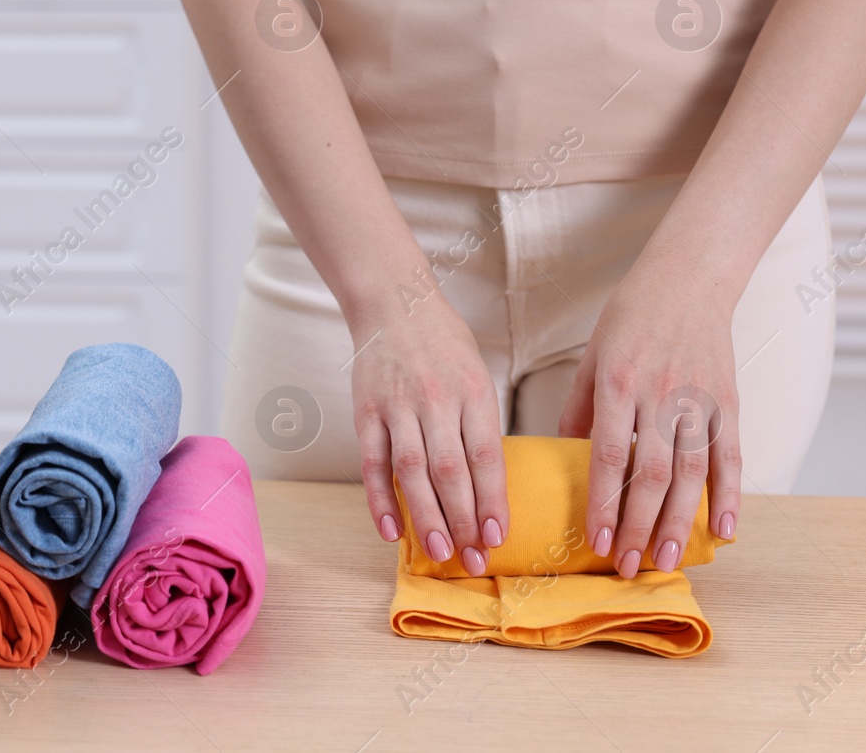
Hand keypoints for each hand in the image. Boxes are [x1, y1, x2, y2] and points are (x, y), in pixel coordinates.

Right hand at [353, 287, 507, 575]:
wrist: (394, 304)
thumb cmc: (443, 344)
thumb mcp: (477, 375)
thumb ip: (481, 425)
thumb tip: (489, 486)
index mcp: (472, 392)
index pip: (485, 456)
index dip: (492, 500)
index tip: (498, 538)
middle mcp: (435, 400)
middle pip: (450, 470)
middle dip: (464, 521)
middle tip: (472, 562)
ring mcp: (397, 406)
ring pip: (412, 471)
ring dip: (426, 517)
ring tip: (439, 553)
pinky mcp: (366, 412)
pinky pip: (373, 463)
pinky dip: (380, 500)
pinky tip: (391, 531)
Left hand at [558, 265, 740, 577]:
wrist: (688, 279)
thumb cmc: (630, 317)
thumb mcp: (593, 357)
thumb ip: (580, 407)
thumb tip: (565, 454)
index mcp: (618, 384)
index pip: (608, 457)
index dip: (602, 504)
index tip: (595, 542)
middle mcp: (659, 395)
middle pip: (650, 475)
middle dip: (637, 526)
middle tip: (626, 567)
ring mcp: (698, 400)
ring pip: (691, 473)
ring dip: (678, 522)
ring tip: (666, 560)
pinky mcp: (729, 401)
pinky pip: (731, 455)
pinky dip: (731, 494)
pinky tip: (724, 530)